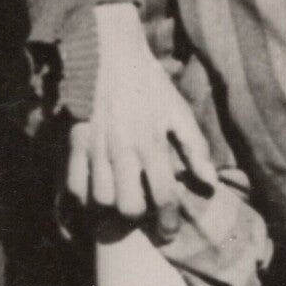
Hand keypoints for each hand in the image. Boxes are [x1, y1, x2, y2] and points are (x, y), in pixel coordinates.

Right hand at [67, 2, 217, 235]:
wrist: (110, 52)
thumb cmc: (149, 84)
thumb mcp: (179, 111)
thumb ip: (195, 149)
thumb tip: (211, 183)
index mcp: (152, 143)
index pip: (164, 196)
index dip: (168, 221)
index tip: (169, 233)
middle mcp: (123, 149)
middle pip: (129, 207)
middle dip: (139, 219)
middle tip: (144, 216)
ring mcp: (96, 148)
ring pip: (101, 200)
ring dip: (112, 209)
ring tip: (121, 204)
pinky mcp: (76, 142)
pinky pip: (74, 185)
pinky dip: (84, 197)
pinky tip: (96, 194)